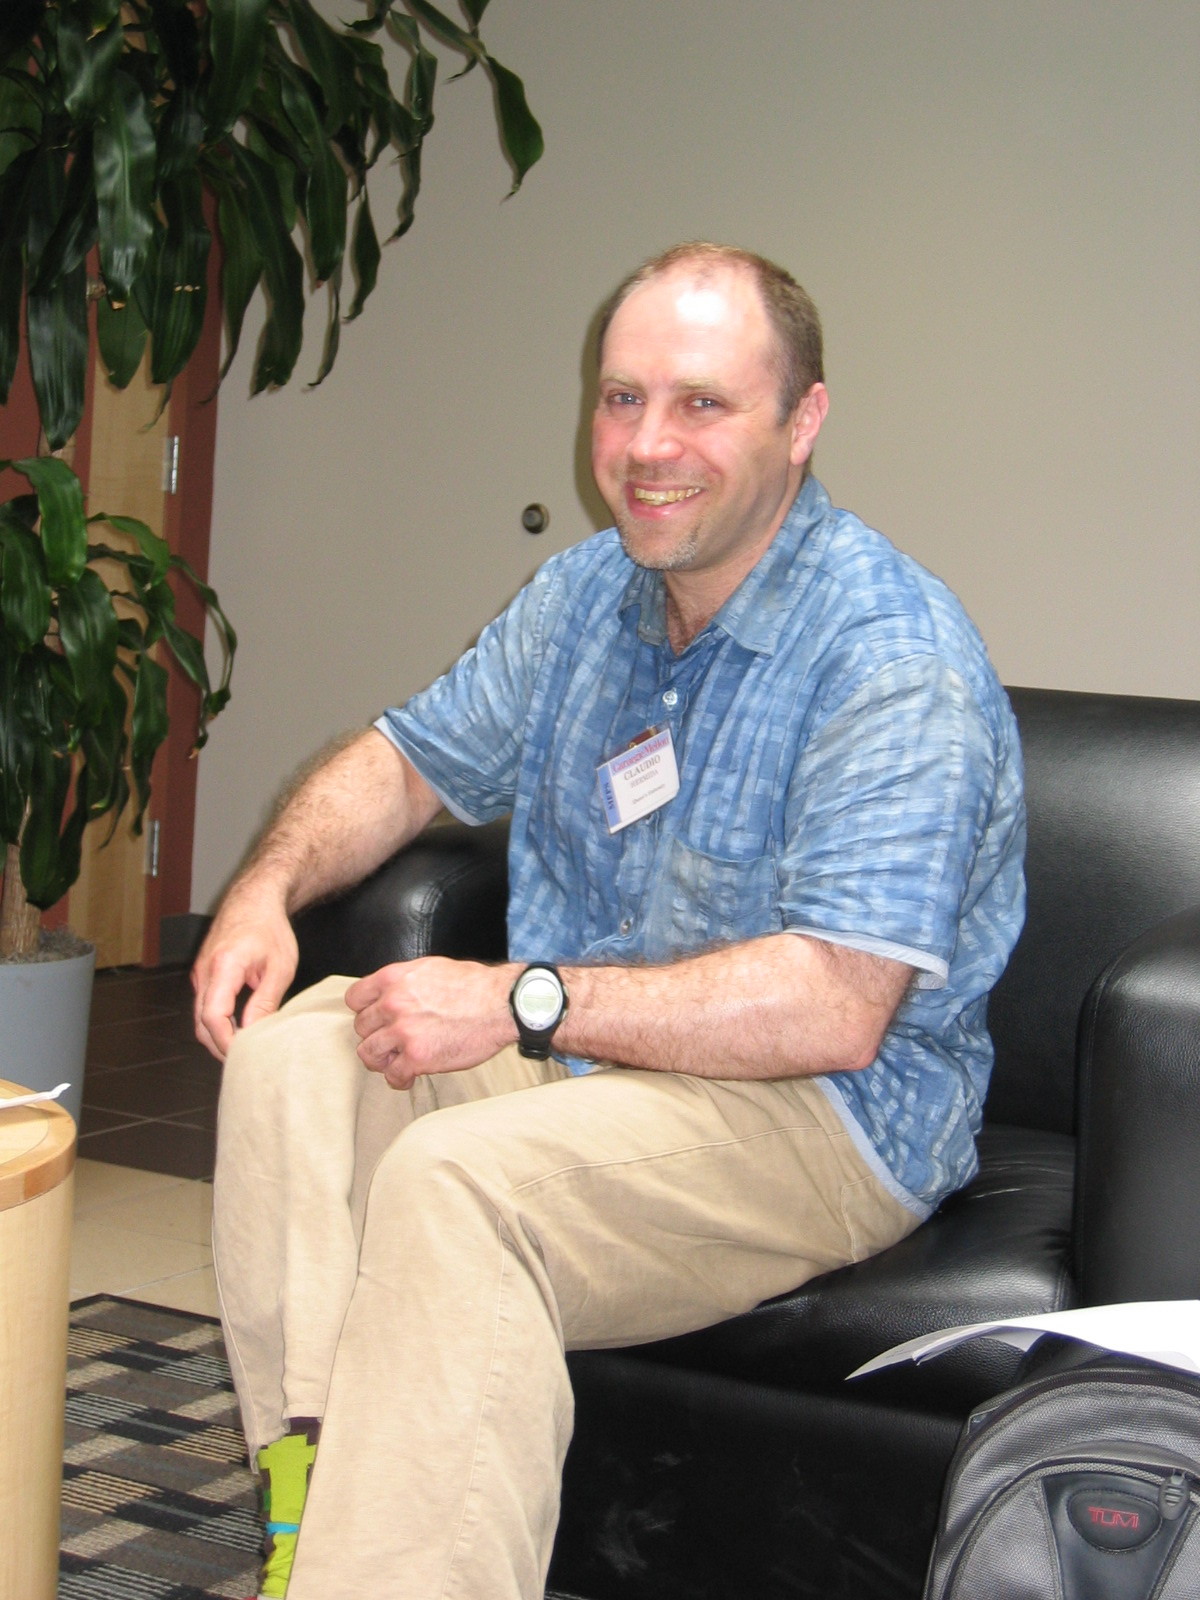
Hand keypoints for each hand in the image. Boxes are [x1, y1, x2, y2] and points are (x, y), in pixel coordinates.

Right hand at [192, 887, 298, 1059]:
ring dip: (218, 1034)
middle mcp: (205, 970)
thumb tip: (254, 1033)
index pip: (213, 1016)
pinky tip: (237, 1028)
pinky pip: (204, 1004)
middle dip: (220, 1045)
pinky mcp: (203, 974)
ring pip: (200, 1016)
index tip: (243, 1054)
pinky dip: (217, 1021)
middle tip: (245, 1059)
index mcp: (224, 966)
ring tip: (244, 1047)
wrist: (254, 899)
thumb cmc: (270, 927)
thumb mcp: (280, 967)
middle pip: (201, 1022)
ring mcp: (200, 972)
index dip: (226, 1041)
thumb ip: (265, 1002)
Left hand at [345, 958, 516, 1088]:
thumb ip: (405, 981)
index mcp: (395, 978)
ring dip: (382, 1059)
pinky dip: (399, 1079)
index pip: (355, 999)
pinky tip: (409, 1076)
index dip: (364, 1011)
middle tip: (391, 1042)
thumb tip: (390, 992)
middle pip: (361, 1027)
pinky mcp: (417, 1057)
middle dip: (376, 1035)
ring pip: (369, 1053)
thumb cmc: (475, 985)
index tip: (374, 1019)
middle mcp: (393, 1003)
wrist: (502, 1004)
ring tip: (395, 1061)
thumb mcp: (432, 968)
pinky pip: (393, 1075)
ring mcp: (403, 1031)